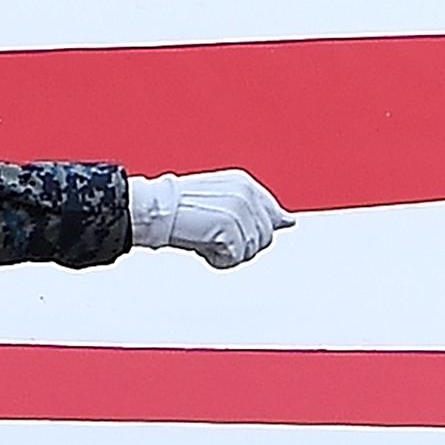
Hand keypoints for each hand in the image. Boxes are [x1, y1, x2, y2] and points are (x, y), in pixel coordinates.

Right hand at [129, 169, 291, 268]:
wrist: (156, 209)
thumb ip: (258, 212)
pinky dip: (219, 260)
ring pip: (252, 250)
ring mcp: (239, 209)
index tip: (236, 236)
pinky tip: (203, 249)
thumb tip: (289, 221)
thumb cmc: (181, 208)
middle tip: (216, 240)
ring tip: (208, 243)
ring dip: (230, 254)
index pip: (272, 215)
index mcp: (245, 184)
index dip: (256, 232)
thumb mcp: (224, 204)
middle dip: (242, 245)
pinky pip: (236, 257)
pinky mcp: (229, 226)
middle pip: (265, 237)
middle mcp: (246, 194)